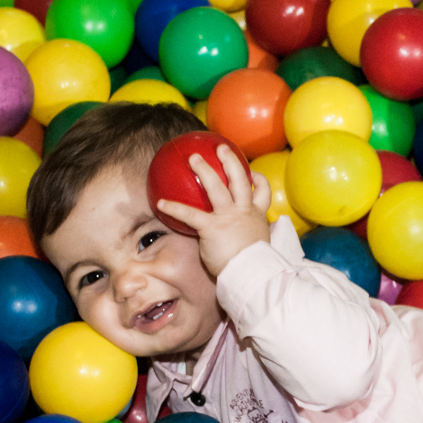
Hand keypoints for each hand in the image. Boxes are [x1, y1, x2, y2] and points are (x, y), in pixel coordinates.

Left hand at [156, 145, 272, 275]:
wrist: (252, 274)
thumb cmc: (254, 267)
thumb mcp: (256, 247)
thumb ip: (248, 239)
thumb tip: (239, 246)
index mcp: (256, 217)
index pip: (262, 193)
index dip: (258, 180)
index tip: (253, 173)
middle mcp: (244, 212)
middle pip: (239, 180)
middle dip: (230, 161)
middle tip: (222, 148)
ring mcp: (228, 217)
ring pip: (217, 187)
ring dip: (204, 170)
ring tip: (193, 158)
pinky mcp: (212, 228)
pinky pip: (190, 214)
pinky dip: (174, 208)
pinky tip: (160, 203)